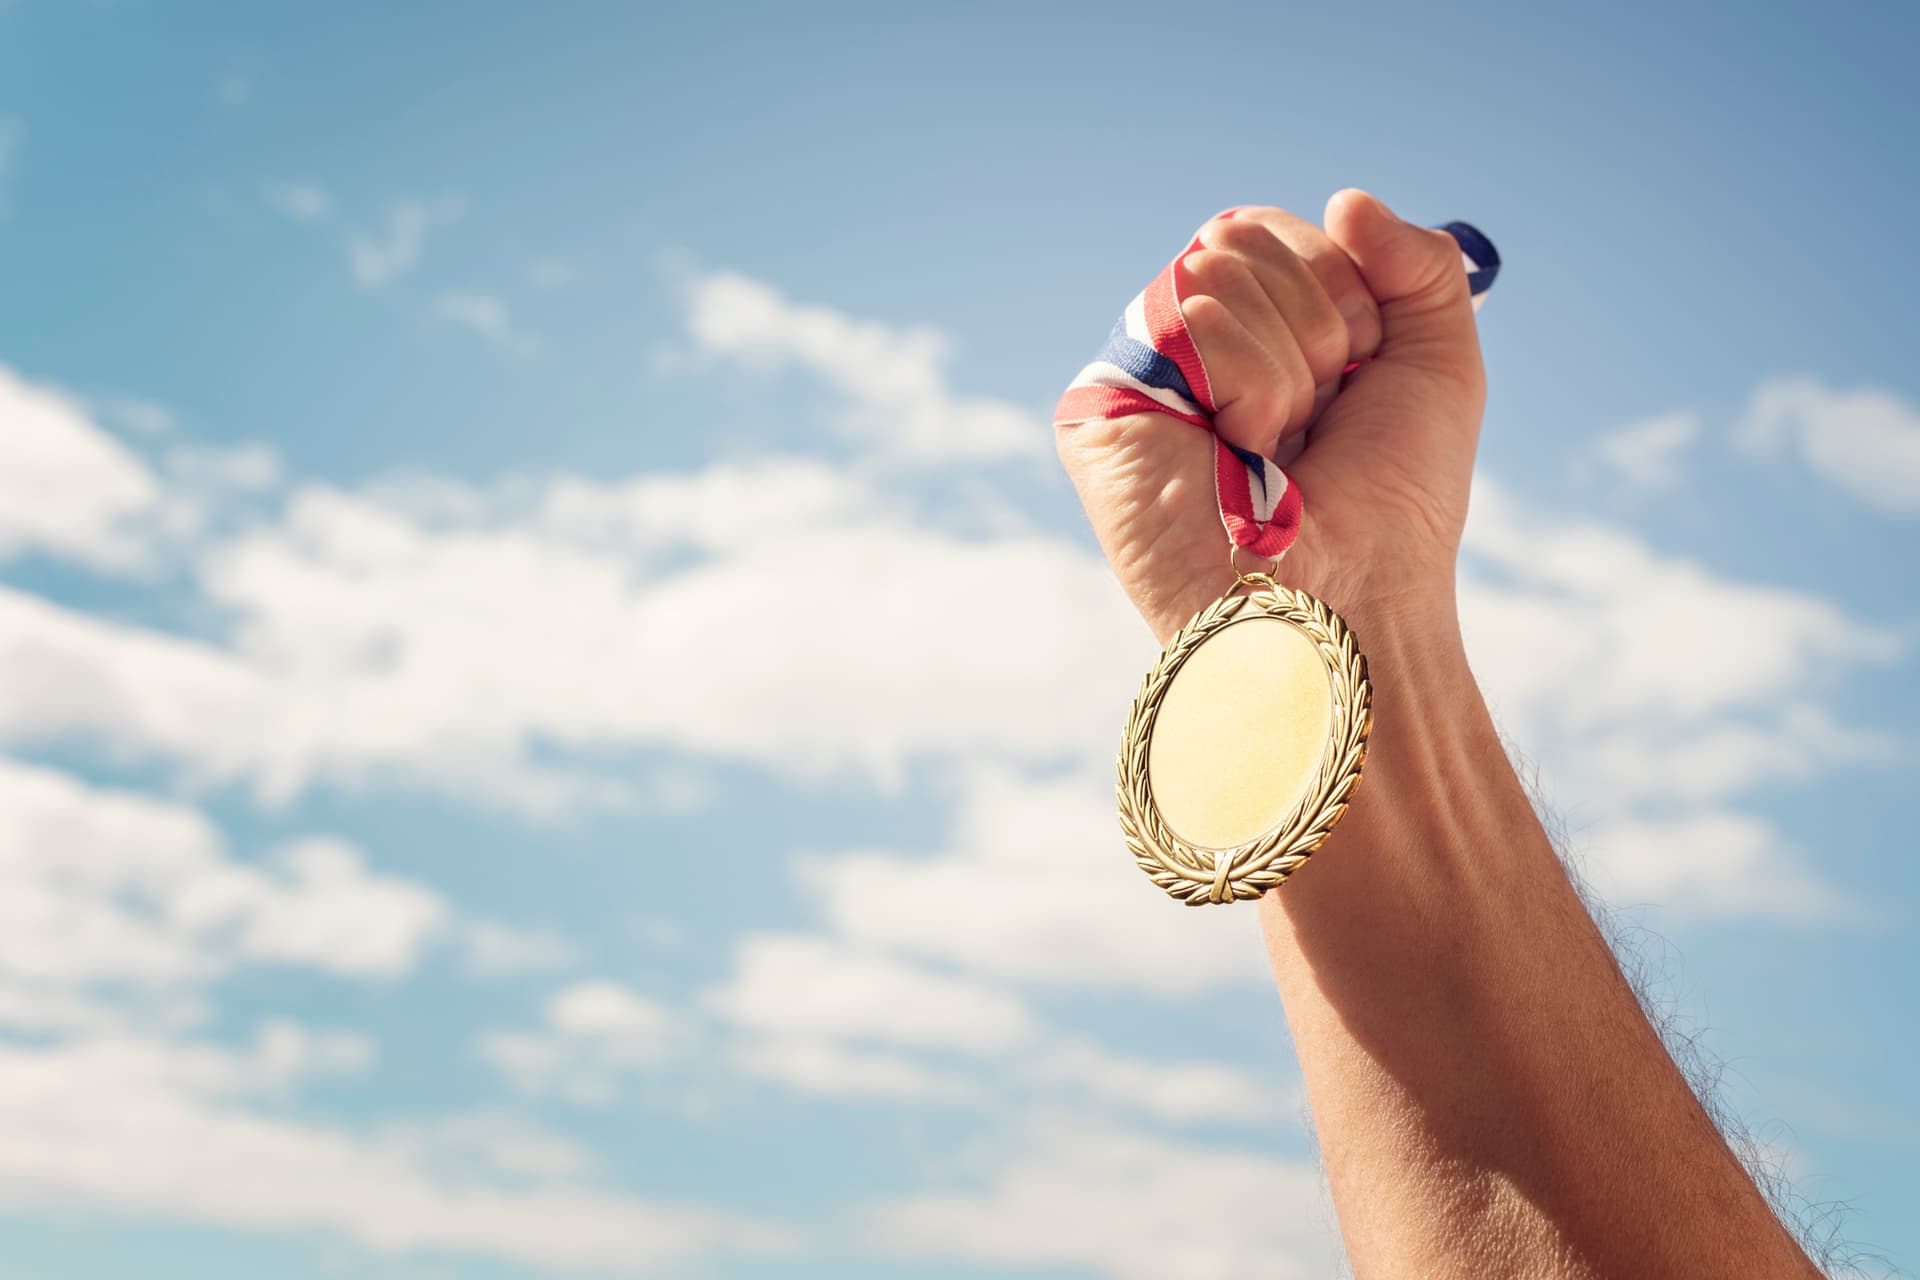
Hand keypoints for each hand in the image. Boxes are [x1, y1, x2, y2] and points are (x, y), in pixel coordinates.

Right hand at [1056, 190, 1487, 644]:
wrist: (1355, 600)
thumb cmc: (1393, 509)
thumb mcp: (1440, 365)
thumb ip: (1419, 266)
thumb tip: (1343, 201)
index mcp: (1251, 333)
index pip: (1272, 229)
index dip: (1339, 289)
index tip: (1355, 378)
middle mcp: (1184, 351)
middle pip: (1240, 236)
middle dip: (1316, 325)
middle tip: (1315, 424)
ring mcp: (1137, 379)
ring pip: (1215, 273)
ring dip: (1285, 370)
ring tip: (1275, 454)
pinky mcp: (1096, 413)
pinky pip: (1184, 321)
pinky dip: (1246, 387)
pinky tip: (1238, 458)